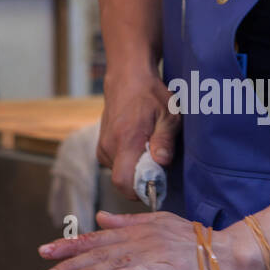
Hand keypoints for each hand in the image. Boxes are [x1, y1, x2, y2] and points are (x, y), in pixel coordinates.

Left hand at [38, 212, 262, 269]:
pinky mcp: (171, 269)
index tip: (45, 253)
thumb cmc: (196, 242)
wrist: (229, 252)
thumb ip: (128, 222)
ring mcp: (155, 255)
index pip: (97, 239)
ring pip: (115, 264)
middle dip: (69, 264)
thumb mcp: (160, 224)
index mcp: (137, 232)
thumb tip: (100, 219)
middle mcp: (141, 241)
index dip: (70, 246)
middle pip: (99, 253)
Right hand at [97, 73, 180, 198]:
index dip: (139, 191)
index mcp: (126, 140)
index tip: (155, 184)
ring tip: (148, 149)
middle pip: (122, 181)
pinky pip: (115, 166)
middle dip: (141, 181)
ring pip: (119, 174)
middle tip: (157, 164)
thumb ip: (165, 140)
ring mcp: (102, 147)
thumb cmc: (152, 96)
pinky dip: (127, 163)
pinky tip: (137, 146)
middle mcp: (109, 146)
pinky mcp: (101, 147)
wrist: (127, 79)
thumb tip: (162, 162)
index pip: (123, 181)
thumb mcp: (169, 115)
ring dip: (135, 170)